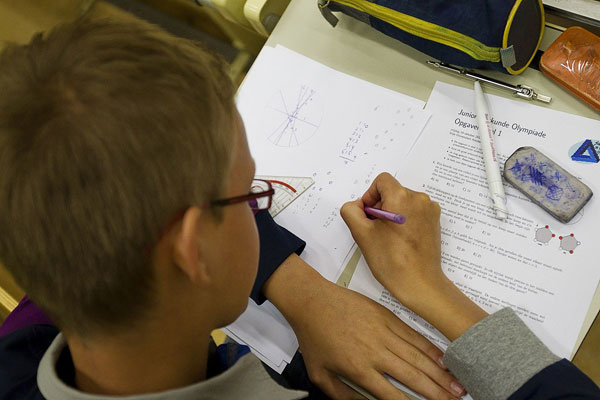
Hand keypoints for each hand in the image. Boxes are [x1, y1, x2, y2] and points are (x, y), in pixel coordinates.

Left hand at [263, 254, 465, 399]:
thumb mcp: (320, 374)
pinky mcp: (387, 316)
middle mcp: (375, 351)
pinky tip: (444, 359)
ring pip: (418, 356)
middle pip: (413, 376)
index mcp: (358, 368)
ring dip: (440, 373)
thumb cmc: (314, 337)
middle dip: (437, 392)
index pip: (392, 395)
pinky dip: (431, 348)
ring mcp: (383, 331)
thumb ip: (343, 395)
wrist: (312, 301)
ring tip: (457, 386)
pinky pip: (413, 335)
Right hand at [341, 173, 486, 340]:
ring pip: (403, 202)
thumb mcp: (362, 234)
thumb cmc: (392, 261)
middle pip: (392, 191)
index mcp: (402, 197)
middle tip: (376, 230)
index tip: (368, 215)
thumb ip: (351, 211)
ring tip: (388, 238)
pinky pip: (414, 212)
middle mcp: (419, 199)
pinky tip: (400, 240)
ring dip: (392, 214)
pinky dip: (405, 220)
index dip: (369, 195)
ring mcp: (430, 210)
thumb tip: (356, 205)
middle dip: (380, 207)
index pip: (381, 181)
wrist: (420, 283)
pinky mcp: (434, 222)